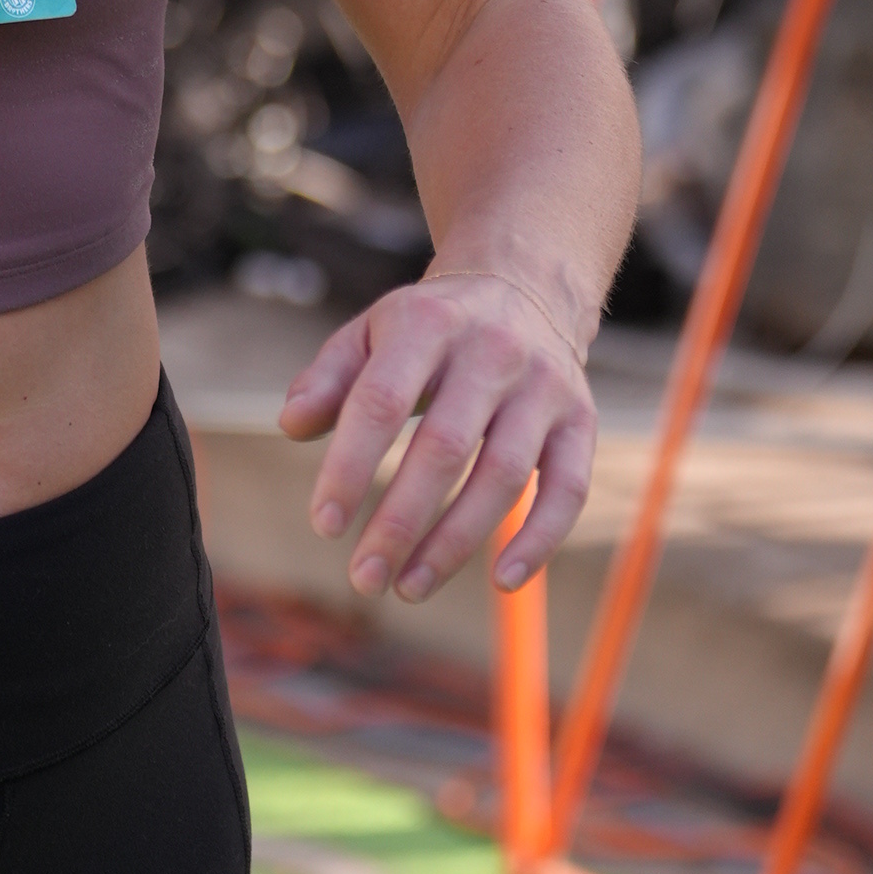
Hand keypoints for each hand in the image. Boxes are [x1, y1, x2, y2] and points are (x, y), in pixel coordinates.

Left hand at [277, 268, 596, 604]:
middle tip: (365, 578)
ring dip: (455, 543)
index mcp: (427, 324)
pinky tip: (503, 579)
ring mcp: (543, 387)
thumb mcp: (370, 332)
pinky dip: (540, 539)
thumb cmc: (430, 327)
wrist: (525, 286)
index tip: (324, 526)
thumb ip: (329, 379)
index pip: (381, 403)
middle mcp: (492, 352)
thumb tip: (292, 425)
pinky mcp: (580, 419)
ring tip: (409, 586)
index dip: (350, 468)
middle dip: (400, 523)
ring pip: (503, 476)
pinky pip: (567, 488)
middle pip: (444, 448)